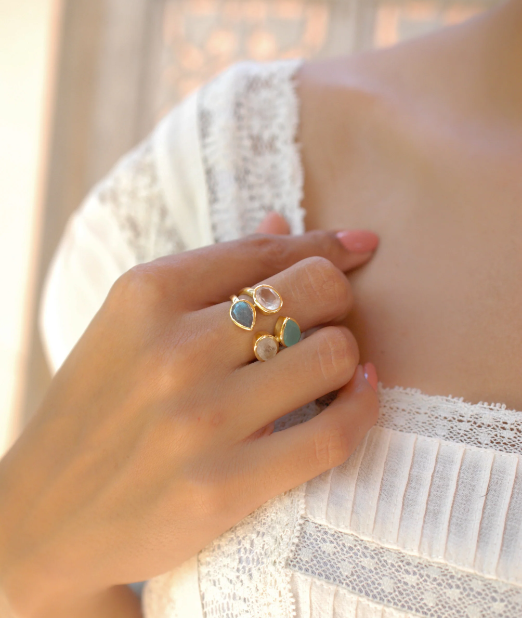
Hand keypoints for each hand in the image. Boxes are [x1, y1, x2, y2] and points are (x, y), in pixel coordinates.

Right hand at [0, 225, 378, 615]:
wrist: (49, 514)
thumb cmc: (100, 408)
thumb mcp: (132, 325)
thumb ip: (212, 272)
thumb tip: (285, 221)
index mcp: (146, 295)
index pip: (267, 250)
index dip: (325, 246)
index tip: (356, 249)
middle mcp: (173, 350)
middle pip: (315, 289)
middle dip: (338, 298)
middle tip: (327, 320)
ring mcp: (199, 421)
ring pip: (334, 354)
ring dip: (347, 355)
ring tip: (330, 367)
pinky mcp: (221, 488)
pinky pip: (333, 434)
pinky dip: (362, 409)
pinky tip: (357, 396)